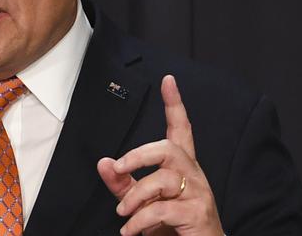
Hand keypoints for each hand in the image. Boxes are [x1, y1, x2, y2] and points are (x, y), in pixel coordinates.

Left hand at [97, 75, 223, 235]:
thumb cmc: (171, 224)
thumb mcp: (141, 202)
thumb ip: (122, 183)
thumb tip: (103, 163)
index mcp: (182, 166)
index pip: (181, 129)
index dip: (175, 105)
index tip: (168, 80)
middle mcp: (193, 174)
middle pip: (168, 148)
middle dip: (138, 155)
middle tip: (118, 168)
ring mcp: (198, 193)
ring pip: (162, 181)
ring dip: (135, 197)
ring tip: (123, 213)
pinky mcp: (197, 214)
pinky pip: (161, 210)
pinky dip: (139, 221)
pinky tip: (130, 230)